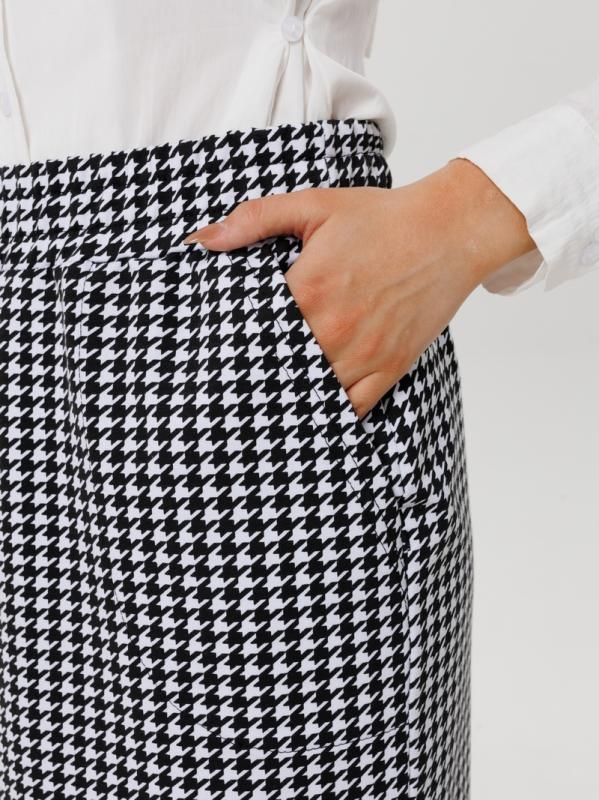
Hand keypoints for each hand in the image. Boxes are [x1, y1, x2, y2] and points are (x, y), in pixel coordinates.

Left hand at [183, 158, 535, 418]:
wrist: (449, 231)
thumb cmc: (382, 218)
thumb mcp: (314, 206)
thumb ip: (254, 219)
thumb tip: (202, 240)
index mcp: (308, 289)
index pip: (251, 333)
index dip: (229, 348)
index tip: (211, 359)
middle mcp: (333, 329)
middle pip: (278, 370)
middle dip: (253, 379)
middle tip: (225, 394)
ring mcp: (364, 354)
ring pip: (312, 395)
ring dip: (288, 400)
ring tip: (260, 410)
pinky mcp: (390, 368)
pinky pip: (352, 409)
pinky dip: (329, 415)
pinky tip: (310, 414)